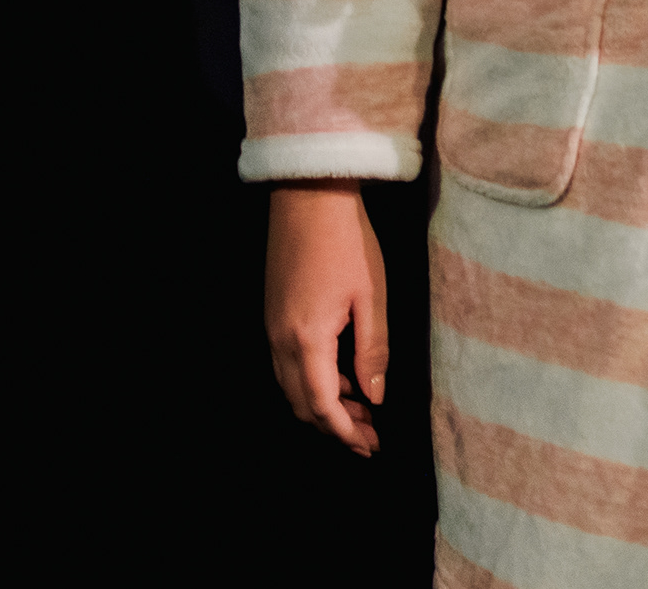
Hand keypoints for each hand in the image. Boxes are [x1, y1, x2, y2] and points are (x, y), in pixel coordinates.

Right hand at [265, 180, 391, 453]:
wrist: (309, 199)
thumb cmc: (348, 243)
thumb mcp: (372, 297)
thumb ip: (372, 351)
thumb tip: (375, 396)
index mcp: (307, 340)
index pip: (322, 406)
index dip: (345, 432)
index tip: (370, 448)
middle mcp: (281, 342)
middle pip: (302, 404)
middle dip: (335, 426)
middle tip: (371, 437)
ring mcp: (272, 329)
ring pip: (292, 387)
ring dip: (324, 406)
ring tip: (363, 410)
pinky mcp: (274, 316)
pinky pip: (288, 366)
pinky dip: (313, 382)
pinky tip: (342, 377)